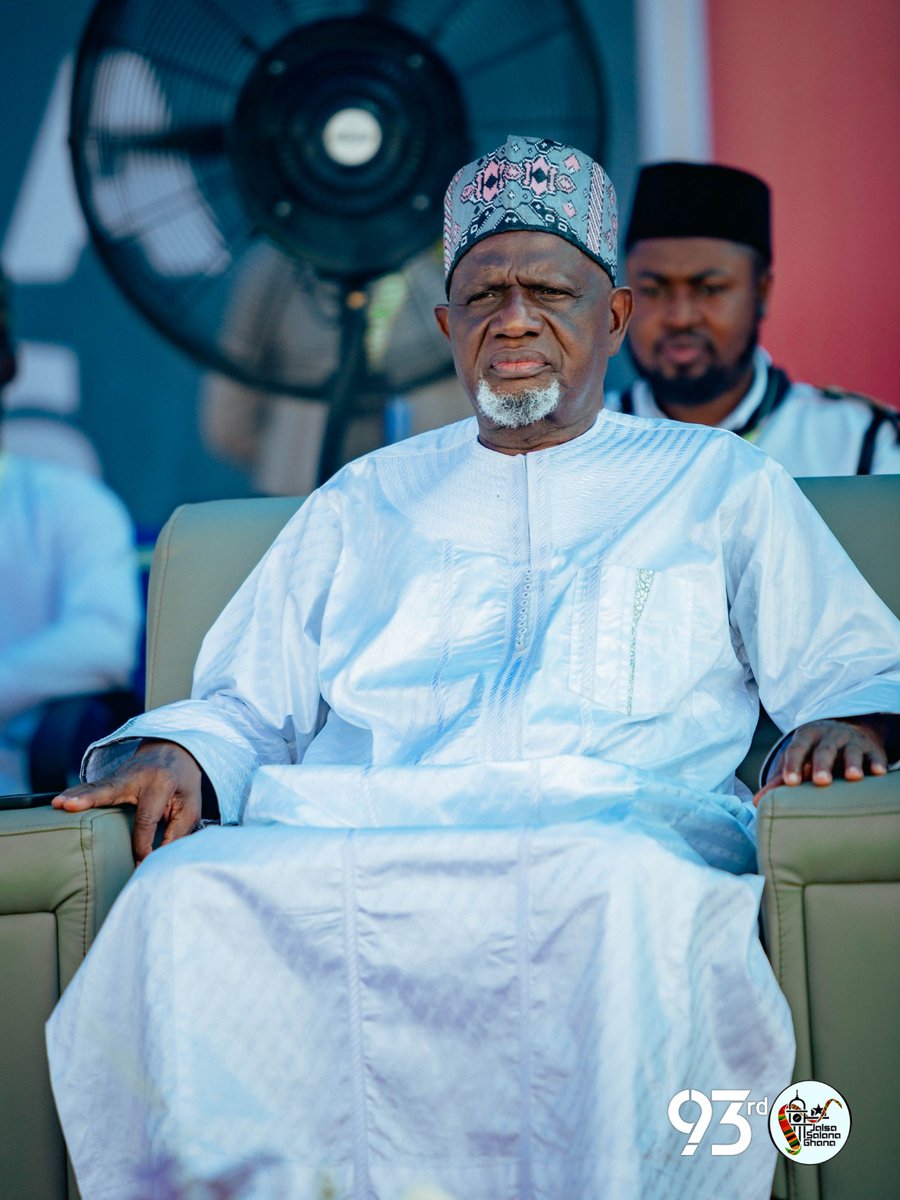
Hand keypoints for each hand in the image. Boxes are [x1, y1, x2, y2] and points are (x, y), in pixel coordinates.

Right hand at [51, 739, 202, 862]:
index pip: (146, 819)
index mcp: (161, 782)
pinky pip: (92, 787)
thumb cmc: (183, 785)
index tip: (138, 865)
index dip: (141, 845)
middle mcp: (137, 775)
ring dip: (76, 796)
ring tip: (58, 803)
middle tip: (69, 806)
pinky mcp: (110, 778)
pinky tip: (58, 802)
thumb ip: (177, 833)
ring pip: (97, 787)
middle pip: (112, 790)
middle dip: (90, 799)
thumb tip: (158, 860)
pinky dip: (75, 794)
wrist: (175, 752)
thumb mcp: (190, 808)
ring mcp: (121, 774)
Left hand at [753, 716, 889, 806]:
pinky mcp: (871, 750)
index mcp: (806, 737)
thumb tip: (756, 802)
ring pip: (851, 751)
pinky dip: (876, 763)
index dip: (793, 765)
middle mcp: (829, 736)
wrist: (845, 731)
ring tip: (853, 777)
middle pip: (824, 750)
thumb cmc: (813, 752)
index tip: (790, 783)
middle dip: (821, 765)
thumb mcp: (796, 759)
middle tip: (820, 781)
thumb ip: (779, 780)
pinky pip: (874, 756)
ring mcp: (851, 741)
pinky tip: (878, 773)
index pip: (796, 749)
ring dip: (852, 763)